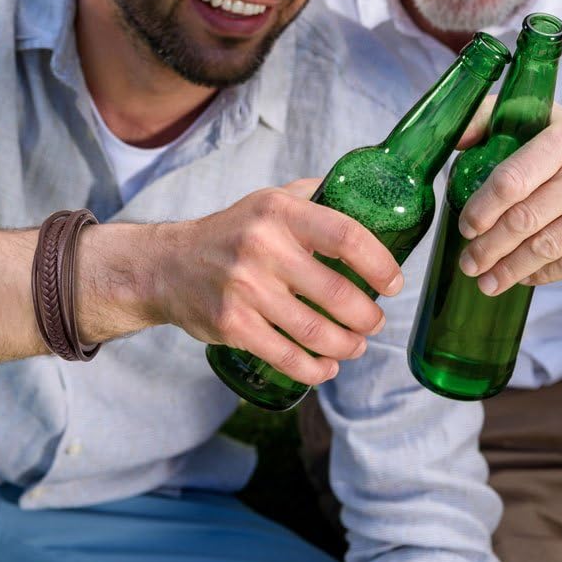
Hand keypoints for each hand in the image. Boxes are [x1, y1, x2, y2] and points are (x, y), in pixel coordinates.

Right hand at [141, 181, 402, 385]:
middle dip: (368, 316)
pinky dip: (315, 368)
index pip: (346, 235)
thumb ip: (315, 196)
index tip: (394, 284)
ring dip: (348, 345)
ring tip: (357, 345)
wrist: (167, 265)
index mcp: (280, 211)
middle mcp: (262, 246)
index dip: (380, 264)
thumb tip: (366, 193)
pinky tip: (327, 367)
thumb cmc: (232, 232)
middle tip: (375, 322)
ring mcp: (245, 288)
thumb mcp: (269, 200)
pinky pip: (286, 355)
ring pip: (315, 331)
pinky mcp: (231, 325)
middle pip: (337, 293)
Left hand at [457, 105, 561, 291]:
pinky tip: (524, 277)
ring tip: (486, 280)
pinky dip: (543, 275)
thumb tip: (455, 139)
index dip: (482, 209)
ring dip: (510, 269)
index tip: (466, 227)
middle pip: (525, 220)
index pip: (513, 180)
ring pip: (547, 248)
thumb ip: (495, 119)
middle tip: (468, 263)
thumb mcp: (549, 119)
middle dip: (489, 247)